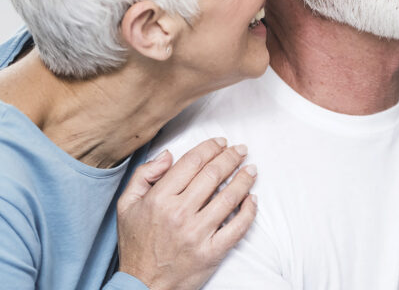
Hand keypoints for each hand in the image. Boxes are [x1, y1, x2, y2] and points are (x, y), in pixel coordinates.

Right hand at [116, 138, 257, 289]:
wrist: (142, 286)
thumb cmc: (137, 244)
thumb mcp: (126, 206)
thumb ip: (143, 175)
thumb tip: (167, 155)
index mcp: (159, 199)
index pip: (192, 162)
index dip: (210, 147)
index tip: (221, 142)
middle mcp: (179, 214)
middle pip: (213, 175)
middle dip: (231, 157)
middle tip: (240, 149)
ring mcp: (197, 234)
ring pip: (229, 198)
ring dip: (244, 179)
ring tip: (251, 168)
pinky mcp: (211, 252)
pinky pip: (237, 228)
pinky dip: (249, 211)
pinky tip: (252, 199)